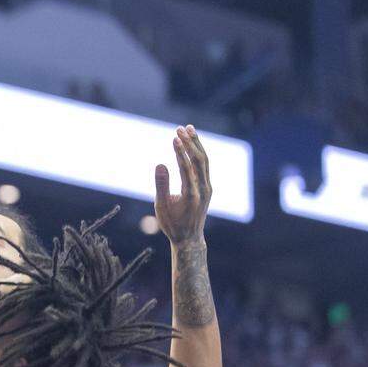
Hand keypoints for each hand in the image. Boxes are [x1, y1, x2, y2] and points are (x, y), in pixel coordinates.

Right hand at [155, 125, 211, 245]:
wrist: (189, 238)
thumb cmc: (172, 224)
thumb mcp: (161, 206)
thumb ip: (161, 184)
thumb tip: (160, 164)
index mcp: (192, 195)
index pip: (187, 168)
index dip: (181, 152)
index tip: (174, 138)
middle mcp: (203, 189)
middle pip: (200, 160)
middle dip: (190, 143)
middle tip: (180, 128)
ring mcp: (207, 188)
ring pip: (204, 161)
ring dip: (196, 144)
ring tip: (188, 129)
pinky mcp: (207, 187)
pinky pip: (204, 166)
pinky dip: (198, 152)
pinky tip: (192, 144)